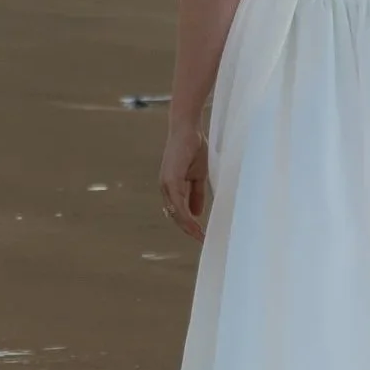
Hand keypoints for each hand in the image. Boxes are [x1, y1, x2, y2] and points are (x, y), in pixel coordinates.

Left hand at [159, 116, 210, 241]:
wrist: (188, 129)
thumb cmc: (193, 149)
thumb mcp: (198, 176)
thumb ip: (196, 194)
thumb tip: (197, 213)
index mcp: (172, 188)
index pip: (178, 212)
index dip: (189, 225)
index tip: (201, 235)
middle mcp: (166, 188)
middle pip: (175, 216)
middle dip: (189, 230)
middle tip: (202, 240)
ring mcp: (166, 184)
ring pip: (175, 213)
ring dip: (188, 226)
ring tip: (200, 236)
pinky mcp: (170, 179)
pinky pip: (177, 203)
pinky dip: (185, 215)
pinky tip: (195, 223)